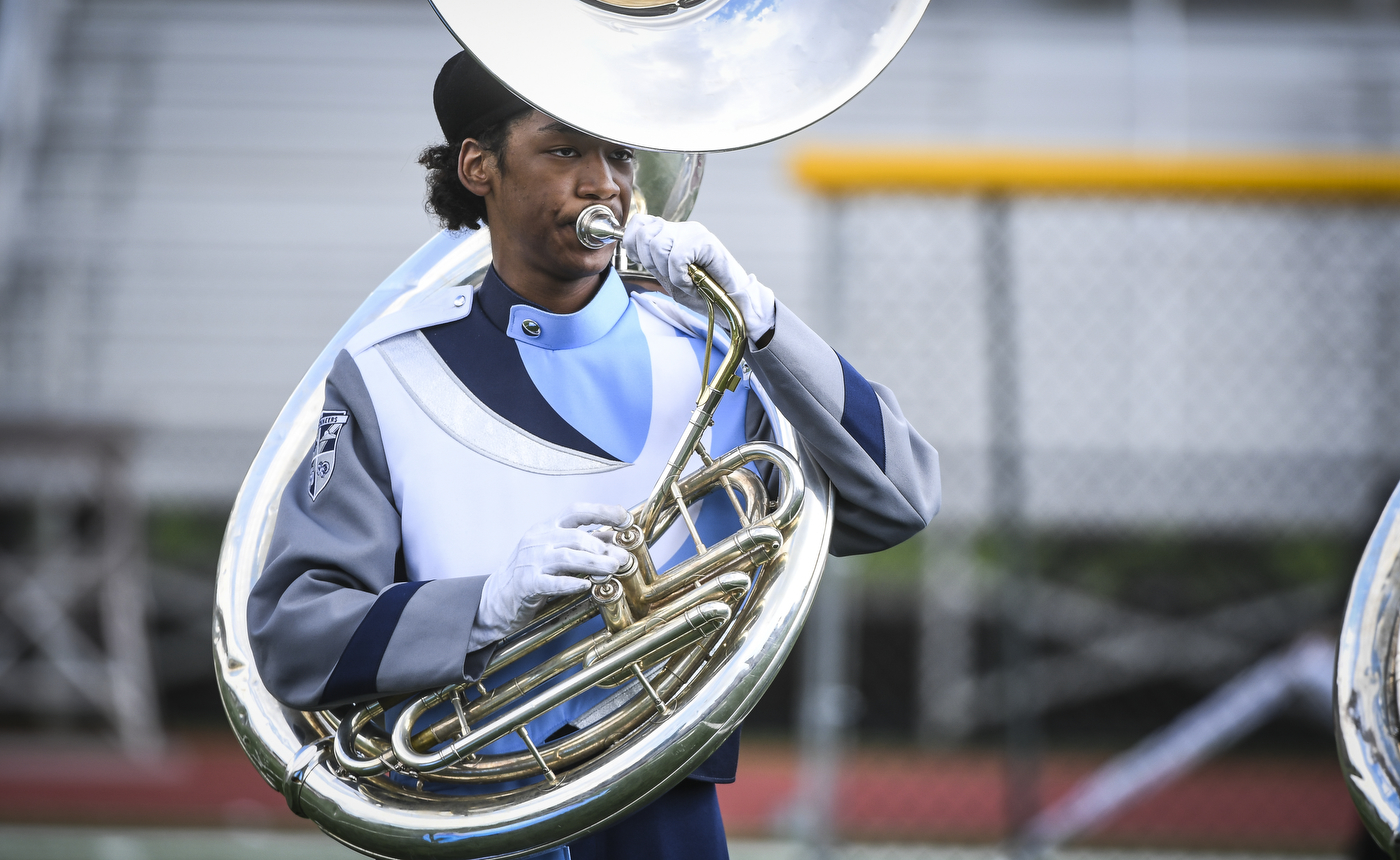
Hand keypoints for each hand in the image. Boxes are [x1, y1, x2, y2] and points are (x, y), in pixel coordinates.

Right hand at [471, 503, 631, 645]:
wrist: (496, 598)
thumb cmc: (531, 573)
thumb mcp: (557, 553)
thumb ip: (585, 545)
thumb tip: (615, 540)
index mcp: (546, 528)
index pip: (575, 511)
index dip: (602, 511)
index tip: (625, 518)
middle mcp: (537, 540)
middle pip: (575, 537)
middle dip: (602, 547)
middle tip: (621, 559)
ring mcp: (530, 561)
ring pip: (566, 557)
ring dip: (593, 563)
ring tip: (612, 569)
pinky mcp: (526, 583)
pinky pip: (551, 582)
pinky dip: (570, 583)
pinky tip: (586, 585)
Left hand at [623, 214, 776, 343]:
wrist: (732, 304)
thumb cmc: (703, 292)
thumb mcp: (668, 278)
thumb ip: (651, 261)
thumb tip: (628, 246)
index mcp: (670, 234)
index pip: (638, 224)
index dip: (633, 244)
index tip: (647, 264)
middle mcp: (681, 228)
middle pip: (644, 234)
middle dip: (650, 262)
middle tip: (670, 276)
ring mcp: (694, 233)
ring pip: (659, 245)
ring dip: (668, 271)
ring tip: (684, 280)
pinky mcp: (706, 241)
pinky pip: (677, 257)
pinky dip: (680, 275)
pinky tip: (692, 281)